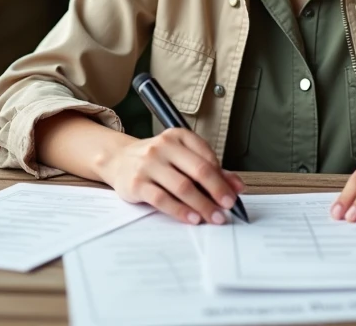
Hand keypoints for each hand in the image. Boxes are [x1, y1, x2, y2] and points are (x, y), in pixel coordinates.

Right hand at [99, 128, 245, 225]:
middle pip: (198, 170)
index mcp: (178, 136)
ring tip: (215, 217)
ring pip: (182, 187)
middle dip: (217, 190)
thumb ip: (209, 169)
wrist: (118, 160)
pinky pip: (163, 199)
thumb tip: (237, 186)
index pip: (207, 156)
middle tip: (228, 206)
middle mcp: (163, 147)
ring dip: (203, 205)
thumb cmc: (157, 160)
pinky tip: (192, 218)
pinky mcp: (136, 183)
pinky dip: (180, 211)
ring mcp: (148, 165)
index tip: (234, 194)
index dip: (223, 177)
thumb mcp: (181, 157)